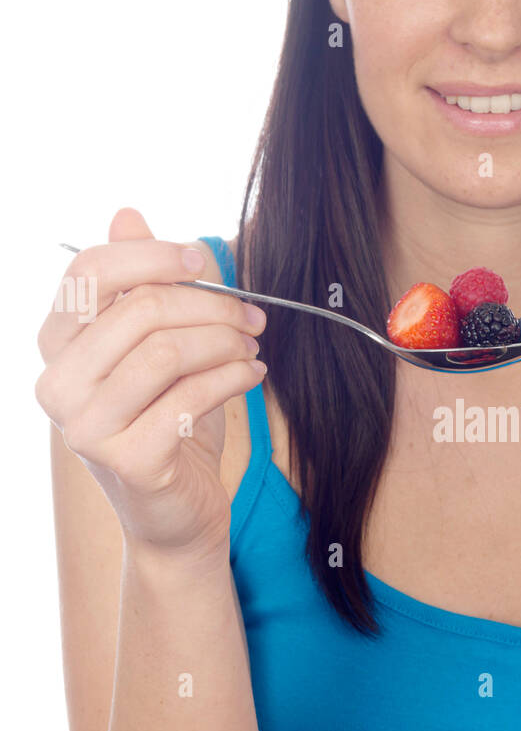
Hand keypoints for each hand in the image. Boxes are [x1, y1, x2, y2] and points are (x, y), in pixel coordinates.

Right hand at [34, 208, 266, 560]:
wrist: (177, 516)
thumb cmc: (167, 424)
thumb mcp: (155, 348)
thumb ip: (139, 286)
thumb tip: (127, 214)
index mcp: (57, 345)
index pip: (90, 271)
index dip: (154, 255)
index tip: (205, 261)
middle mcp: (57, 383)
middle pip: (139, 308)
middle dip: (210, 305)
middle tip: (251, 317)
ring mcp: (85, 426)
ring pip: (167, 350)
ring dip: (225, 342)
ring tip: (252, 348)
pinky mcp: (125, 459)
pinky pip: (189, 396)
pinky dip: (233, 378)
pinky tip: (252, 376)